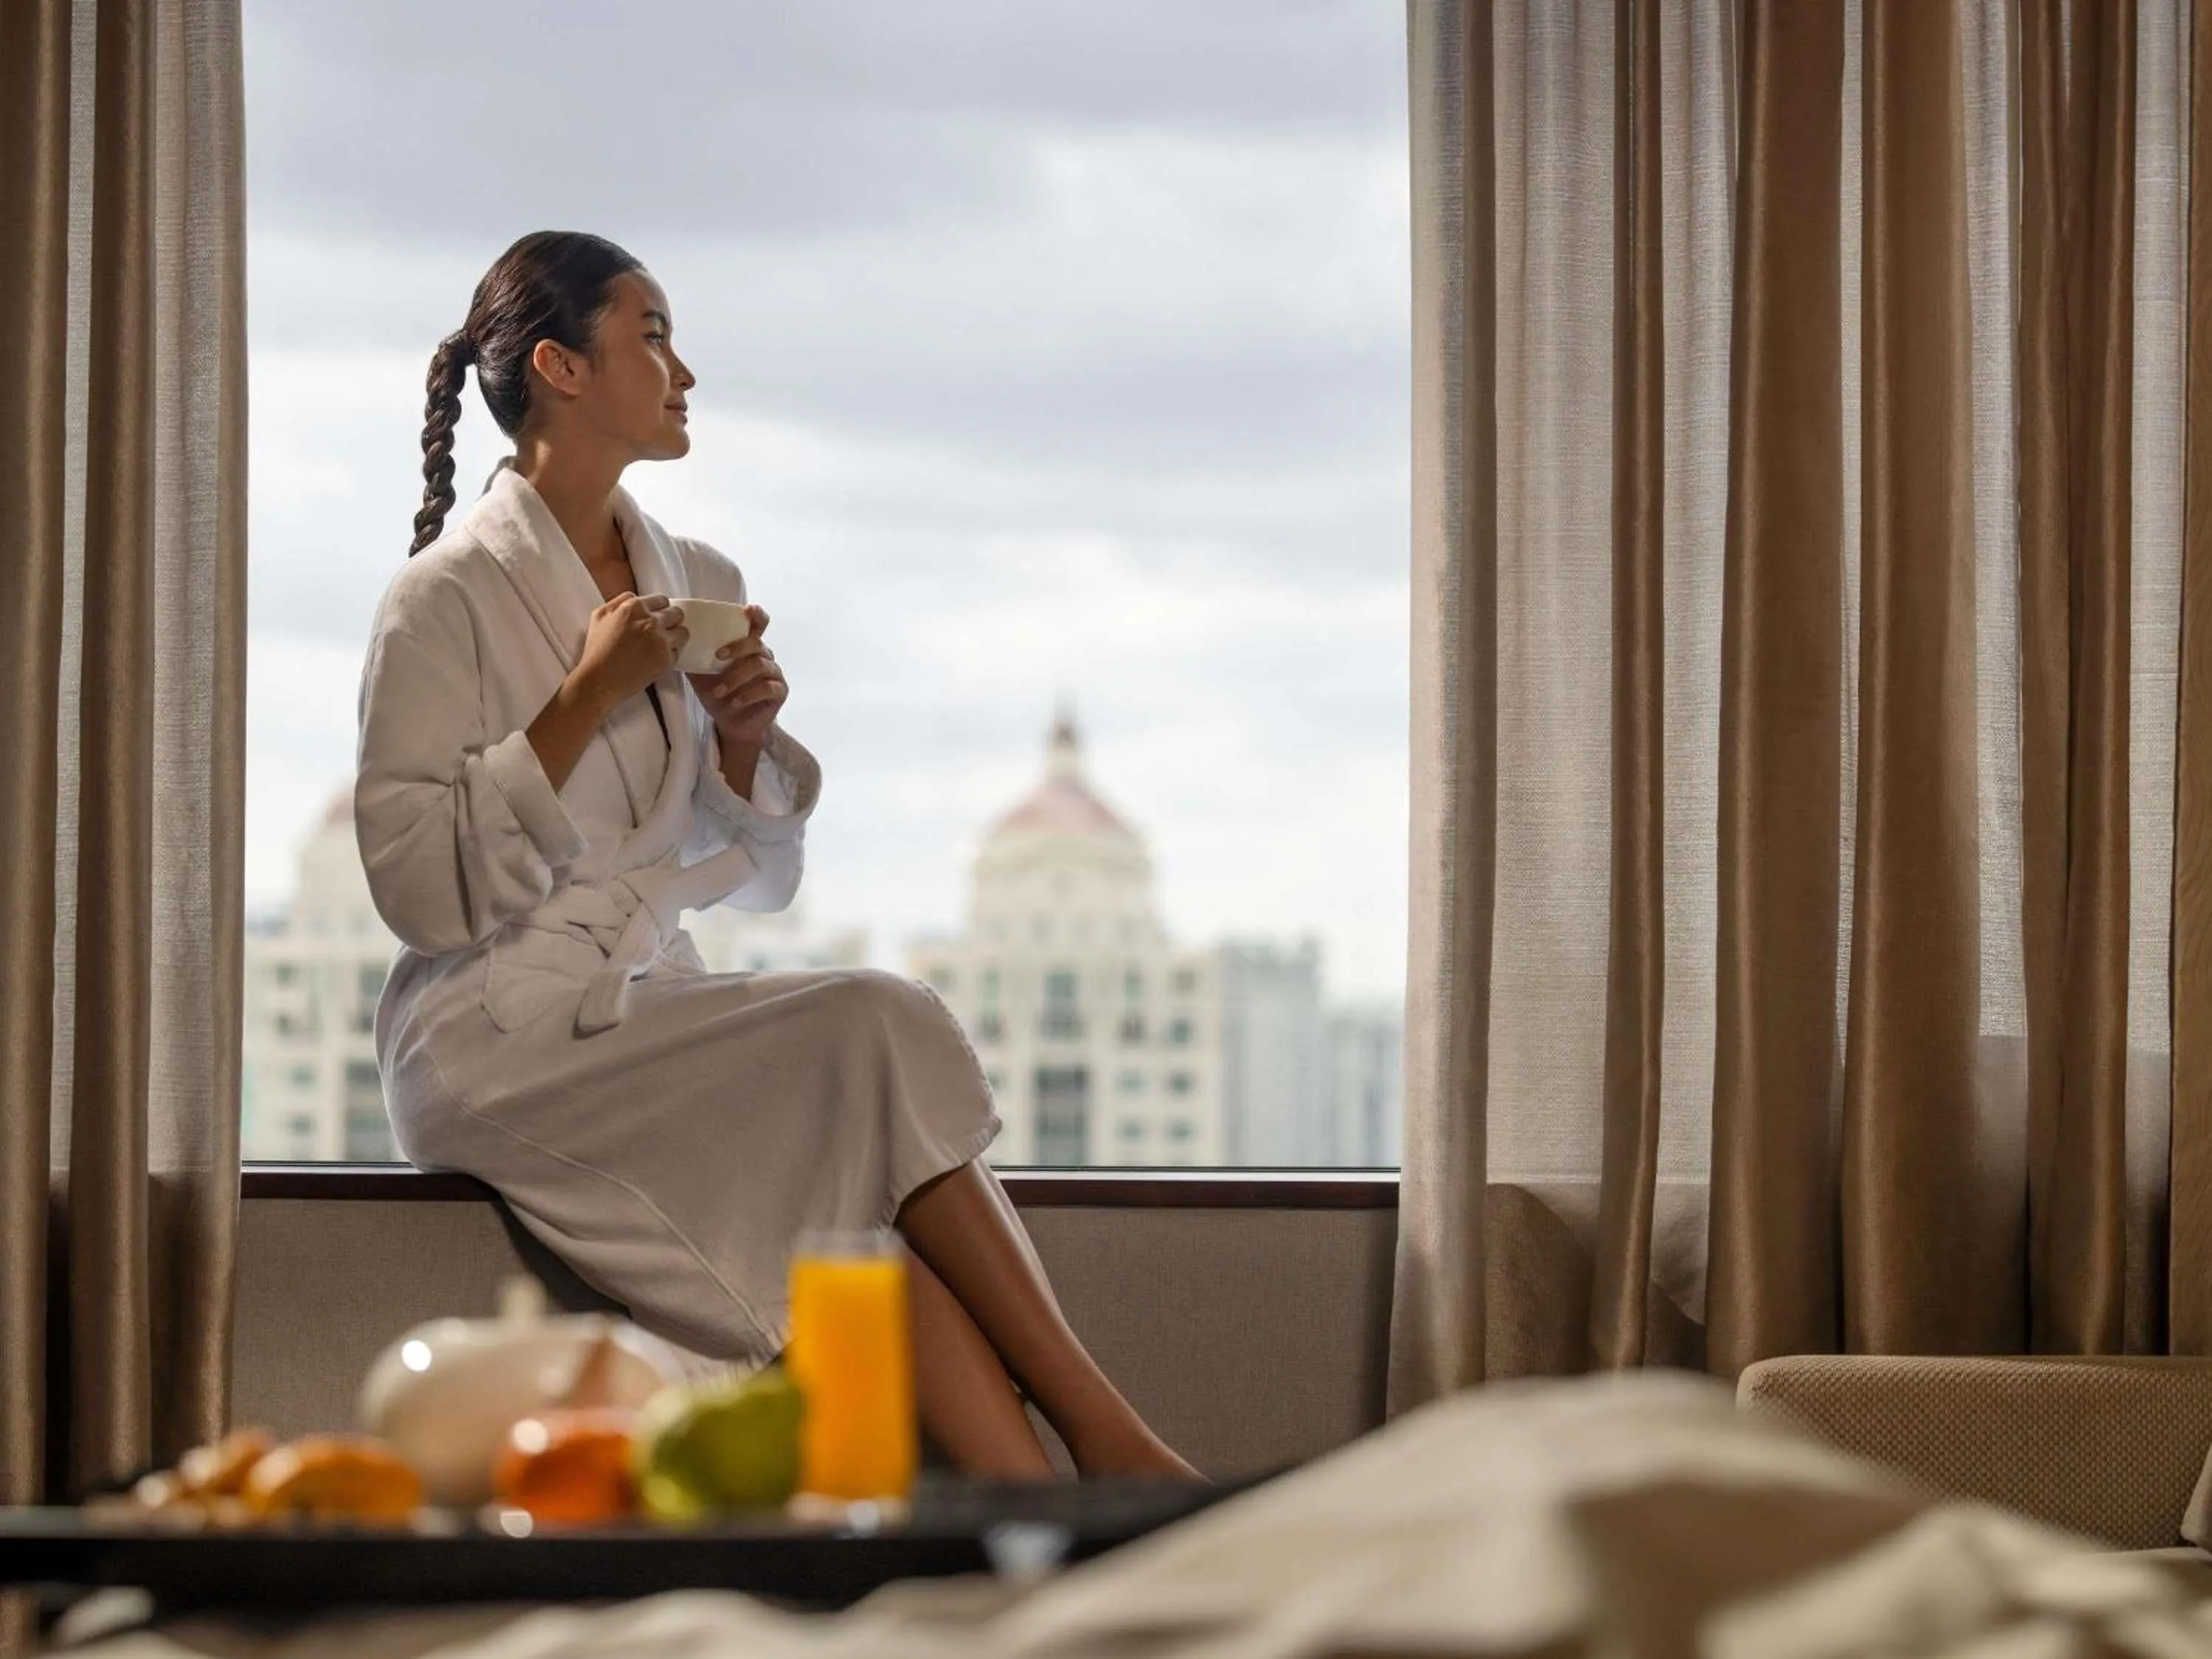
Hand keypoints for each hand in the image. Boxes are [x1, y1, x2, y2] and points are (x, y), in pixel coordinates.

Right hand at [570, 592, 686, 712]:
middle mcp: (651, 621)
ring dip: (675, 637)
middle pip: (676, 614)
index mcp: (634, 607)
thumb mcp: (600, 615)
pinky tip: (657, 658)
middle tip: (661, 630)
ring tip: (663, 644)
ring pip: (683, 632)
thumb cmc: (596, 649)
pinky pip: (678, 652)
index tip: (656, 617)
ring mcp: (661, 640)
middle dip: (671, 620)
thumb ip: (620, 601)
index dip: (659, 609)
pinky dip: (670, 654)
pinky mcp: (666, 659)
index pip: (661, 600)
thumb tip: (636, 598)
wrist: (600, 680)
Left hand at [685, 604, 787, 748]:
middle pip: (757, 643)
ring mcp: (774, 674)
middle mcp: (764, 656)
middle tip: (718, 657)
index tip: (747, 611)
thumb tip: (674, 641)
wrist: (730, 725)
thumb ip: (694, 657)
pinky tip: (734, 702)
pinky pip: (767, 688)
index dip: (757, 615)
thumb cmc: (718, 695)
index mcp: (747, 647)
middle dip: (737, 648)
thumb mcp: (701, 675)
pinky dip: (748, 694)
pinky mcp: (779, 692)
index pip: (758, 624)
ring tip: (719, 691)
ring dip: (736, 677)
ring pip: (760, 665)